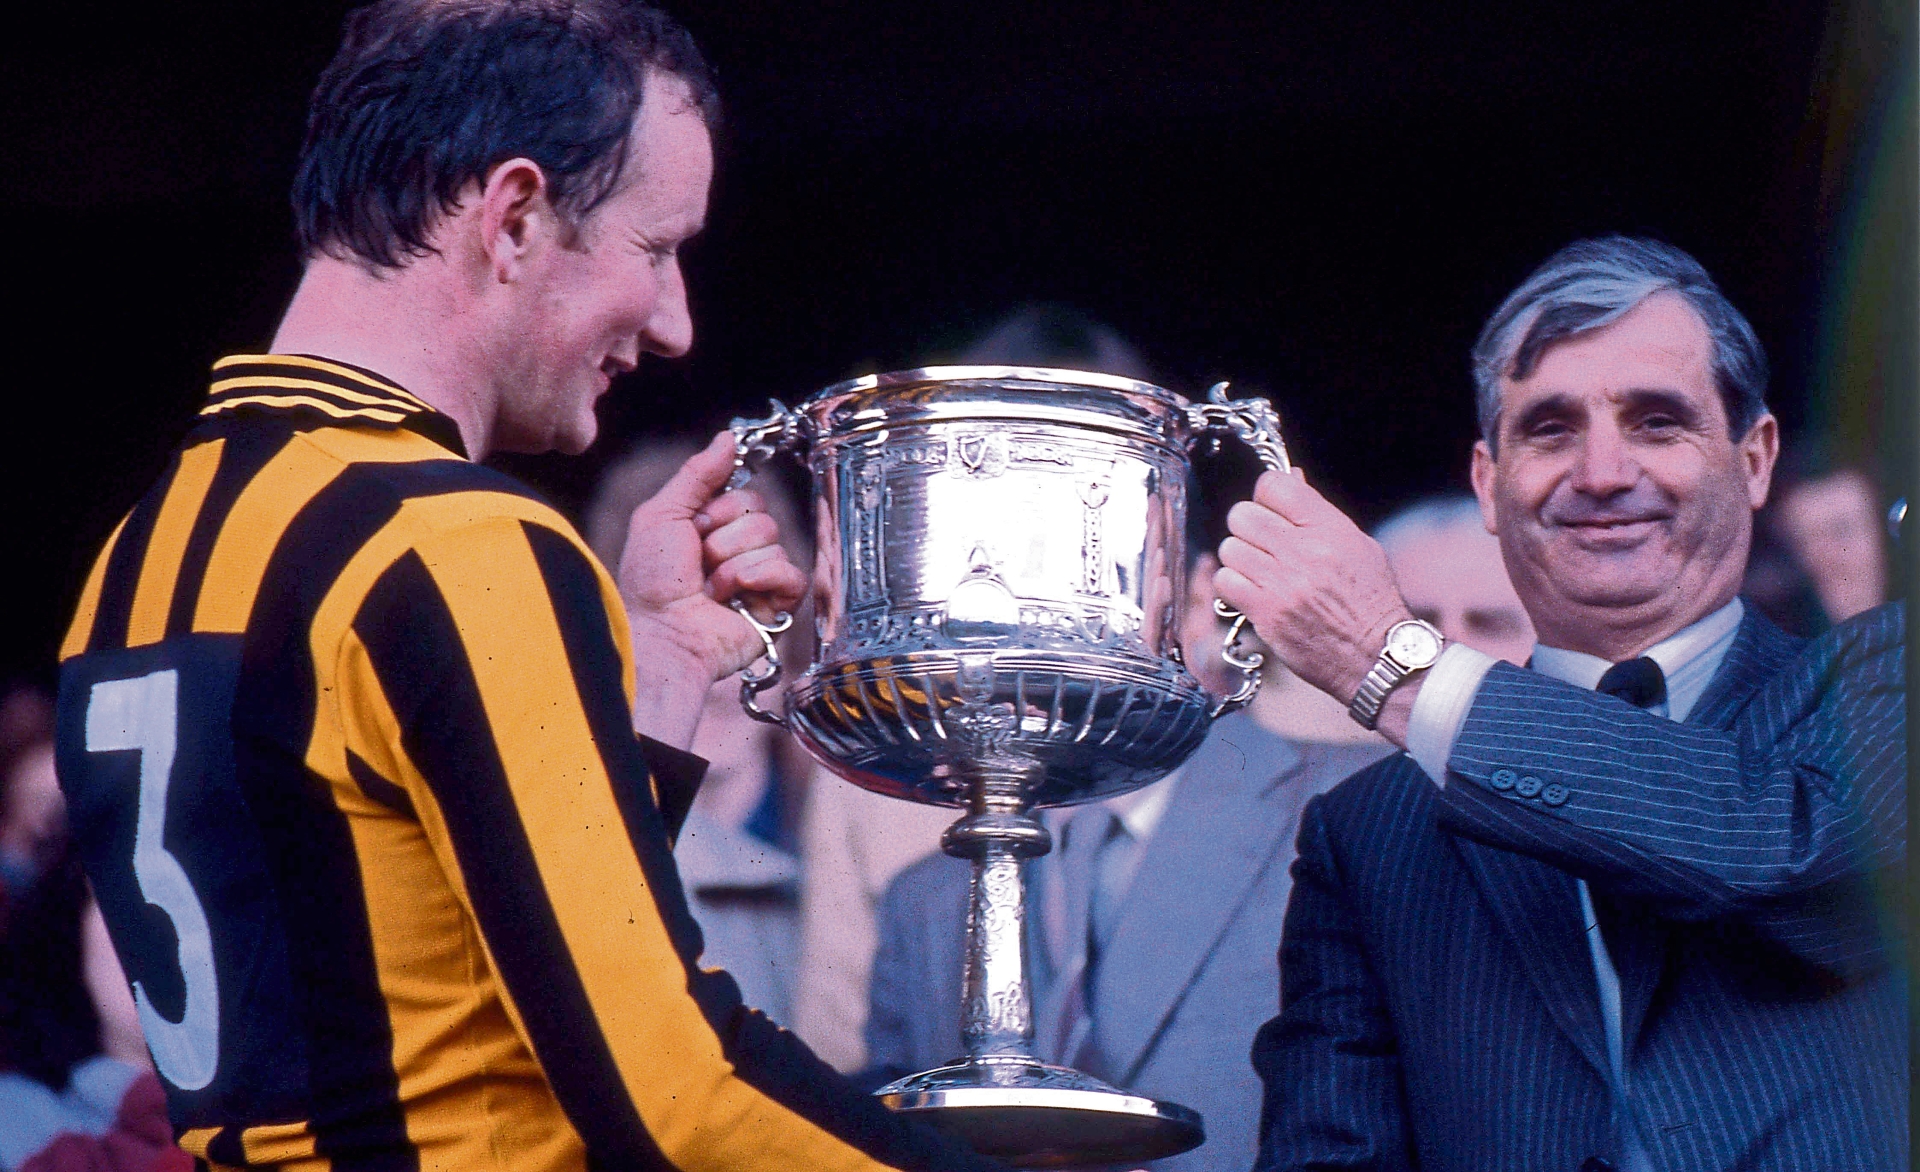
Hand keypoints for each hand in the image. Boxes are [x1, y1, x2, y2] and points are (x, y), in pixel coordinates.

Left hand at [618, 432, 806, 742]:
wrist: (663, 634)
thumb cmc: (651, 582)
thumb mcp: (662, 514)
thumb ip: (697, 474)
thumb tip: (729, 436)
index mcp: (713, 528)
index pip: (745, 495)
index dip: (718, 511)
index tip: (692, 532)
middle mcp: (738, 551)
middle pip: (762, 516)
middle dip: (725, 539)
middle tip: (699, 564)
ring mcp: (759, 579)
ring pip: (774, 543)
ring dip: (733, 566)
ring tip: (710, 590)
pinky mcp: (778, 606)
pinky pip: (792, 574)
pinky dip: (761, 581)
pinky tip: (736, 599)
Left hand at [1214, 468, 1412, 709]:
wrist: (1375, 654)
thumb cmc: (1370, 600)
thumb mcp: (1358, 545)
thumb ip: (1319, 513)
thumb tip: (1290, 477)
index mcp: (1328, 529)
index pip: (1273, 485)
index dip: (1266, 494)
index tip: (1270, 508)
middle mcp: (1303, 551)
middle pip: (1242, 514)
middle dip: (1248, 526)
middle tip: (1261, 543)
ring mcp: (1281, 582)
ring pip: (1229, 548)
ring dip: (1240, 558)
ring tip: (1259, 571)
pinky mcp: (1265, 612)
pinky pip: (1226, 581)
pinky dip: (1234, 585)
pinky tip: (1252, 592)